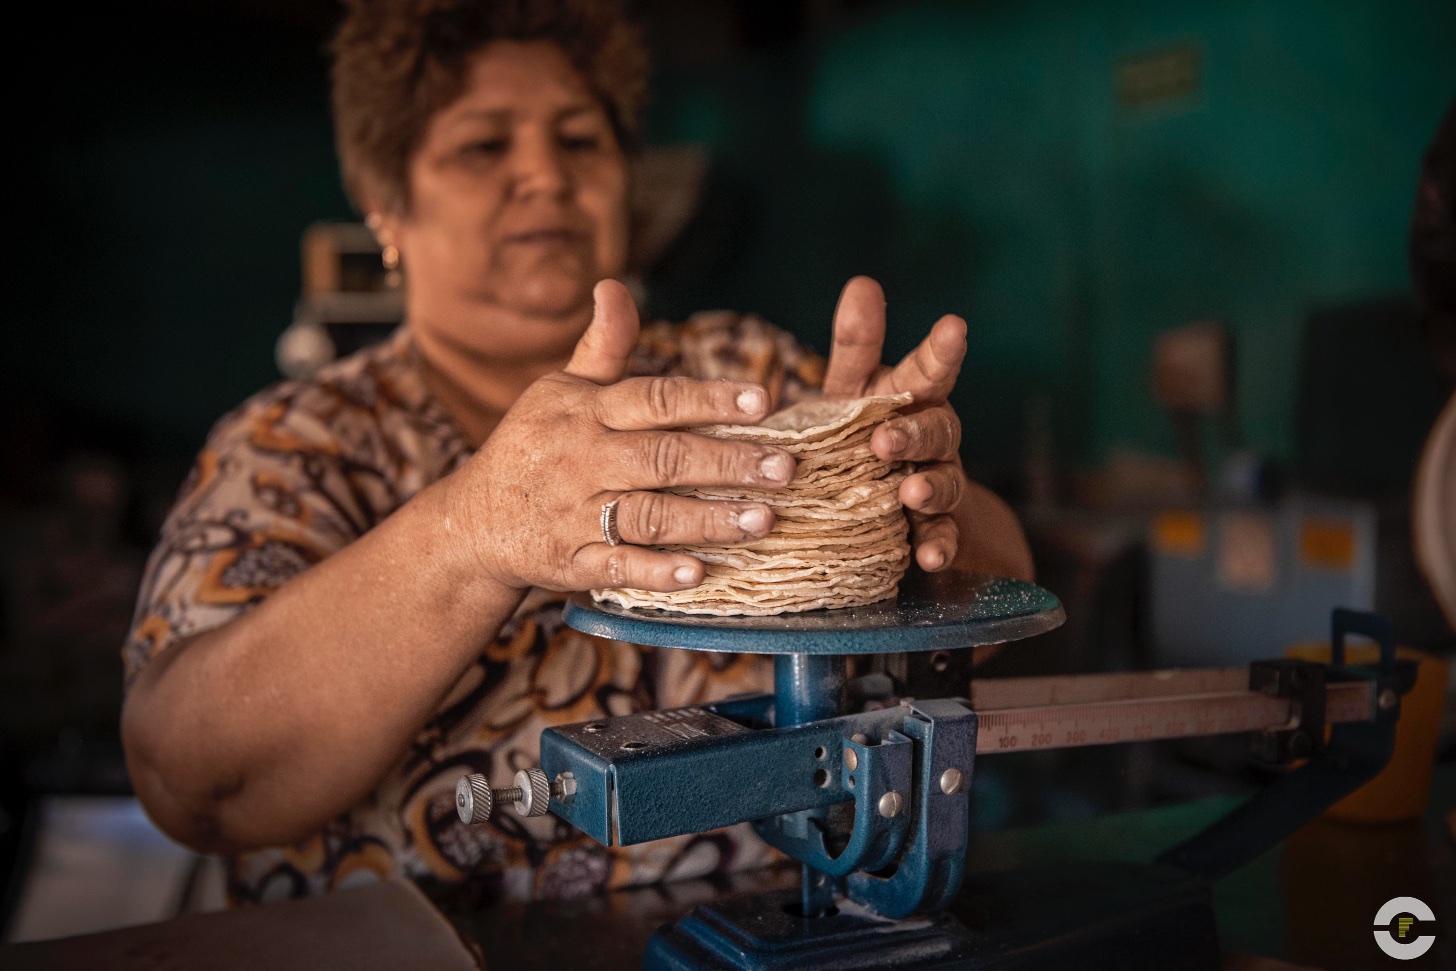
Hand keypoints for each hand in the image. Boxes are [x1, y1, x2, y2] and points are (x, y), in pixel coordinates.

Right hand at [446, 280, 796, 593]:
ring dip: (708, 520)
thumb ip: (603, 346)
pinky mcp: (571, 562)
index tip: (762, 401)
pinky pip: (617, 566)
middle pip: (664, 458)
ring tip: (763, 520)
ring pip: (650, 514)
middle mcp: (584, 460)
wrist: (474, 520)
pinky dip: (656, 571)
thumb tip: (614, 286)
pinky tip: (698, 574)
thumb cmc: (534, 444)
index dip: (709, 399)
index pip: (656, 399)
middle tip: (785, 467)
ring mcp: (576, 514)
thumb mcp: (560, 389)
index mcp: (588, 412)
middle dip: (728, 462)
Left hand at [821, 276, 967, 571]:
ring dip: (931, 487)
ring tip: (910, 493)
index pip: (930, 369)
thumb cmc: (859, 434)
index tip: (952, 326)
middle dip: (915, 432)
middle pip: (937, 428)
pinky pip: (943, 538)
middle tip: (885, 439)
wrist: (880, 508)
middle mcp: (933, 438)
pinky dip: (938, 546)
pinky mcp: (933, 531)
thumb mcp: (849, 392)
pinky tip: (929, 556)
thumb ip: (856, 345)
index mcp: (911, 398)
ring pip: (945, 482)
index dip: (941, 349)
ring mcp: (938, 484)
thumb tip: (863, 281)